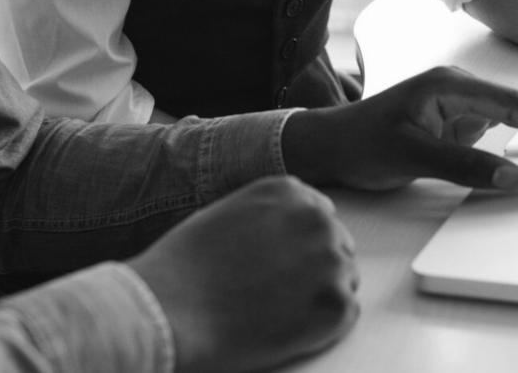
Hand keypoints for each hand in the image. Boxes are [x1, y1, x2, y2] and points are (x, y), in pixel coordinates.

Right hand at [127, 176, 357, 372]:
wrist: (172, 310)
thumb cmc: (186, 266)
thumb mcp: (227, 214)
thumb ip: (267, 217)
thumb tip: (286, 234)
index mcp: (290, 192)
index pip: (318, 216)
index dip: (300, 246)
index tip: (281, 265)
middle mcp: (318, 218)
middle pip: (336, 246)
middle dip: (315, 270)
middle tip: (279, 295)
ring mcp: (331, 260)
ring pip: (344, 281)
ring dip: (319, 297)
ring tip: (276, 311)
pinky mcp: (336, 304)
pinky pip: (345, 315)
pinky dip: (322, 327)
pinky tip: (286, 327)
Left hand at [282, 66, 517, 190]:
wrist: (328, 143)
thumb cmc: (359, 144)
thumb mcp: (408, 157)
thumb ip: (462, 165)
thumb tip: (514, 175)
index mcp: (450, 84)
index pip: (517, 105)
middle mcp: (461, 86)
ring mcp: (463, 101)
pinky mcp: (461, 119)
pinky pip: (508, 125)